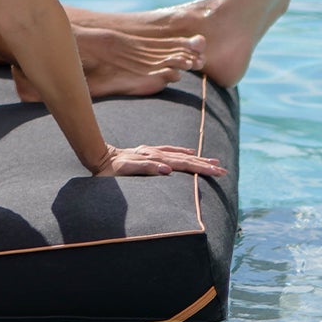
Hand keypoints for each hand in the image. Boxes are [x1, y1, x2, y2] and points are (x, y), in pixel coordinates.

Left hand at [94, 144, 222, 177]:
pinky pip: (170, 150)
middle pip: (185, 158)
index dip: (201, 168)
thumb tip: (167, 169)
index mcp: (153, 158)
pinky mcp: (148, 152)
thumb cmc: (110, 170)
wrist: (97, 156)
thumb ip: (145, 168)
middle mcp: (155, 153)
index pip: (183, 163)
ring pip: (180, 154)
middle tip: (223, 170)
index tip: (217, 171)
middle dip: (205, 165)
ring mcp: (152, 151)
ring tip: (213, 161)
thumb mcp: (124, 171)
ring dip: (197, 158)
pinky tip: (190, 151)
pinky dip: (182, 151)